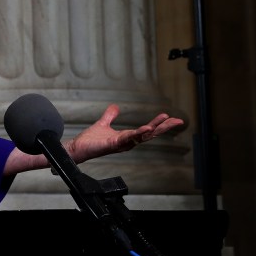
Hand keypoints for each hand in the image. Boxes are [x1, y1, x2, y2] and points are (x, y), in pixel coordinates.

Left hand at [66, 104, 185, 163]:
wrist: (77, 149)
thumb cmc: (90, 140)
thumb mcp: (103, 124)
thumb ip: (110, 116)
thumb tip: (115, 106)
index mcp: (126, 137)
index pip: (147, 130)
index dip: (159, 124)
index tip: (171, 117)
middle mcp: (126, 142)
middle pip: (149, 135)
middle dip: (163, 128)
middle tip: (178, 121)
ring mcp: (120, 144)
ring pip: (140, 137)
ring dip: (152, 130)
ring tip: (163, 122)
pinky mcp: (111, 145)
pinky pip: (126, 139)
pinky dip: (136, 134)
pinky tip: (145, 129)